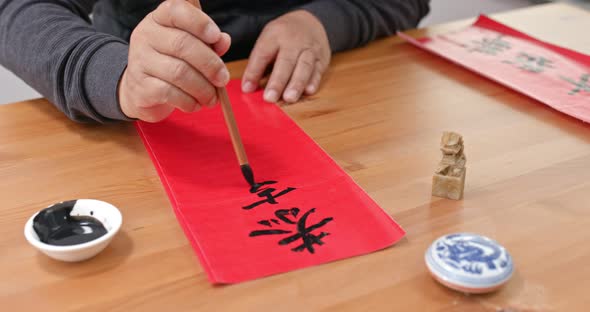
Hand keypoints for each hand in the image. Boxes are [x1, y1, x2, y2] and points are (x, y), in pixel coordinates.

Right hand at [118, 0, 230, 121]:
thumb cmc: (171, 63)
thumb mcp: (191, 47)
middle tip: (223, 79)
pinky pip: (170, 93)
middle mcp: (146, 35)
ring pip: (179, 72)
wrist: (141, 90)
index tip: (216, 37)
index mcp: (159, 19)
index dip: (199, 22)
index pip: (176, 10)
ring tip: (212, 97)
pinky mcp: (140, 87)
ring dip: (203, 88)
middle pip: (182, 44)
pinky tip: (195, 104)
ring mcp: (140, 61)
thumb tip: (224, 40)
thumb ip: (209, 42)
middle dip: (210, 64)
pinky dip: (189, 101)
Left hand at [242, 10, 330, 102]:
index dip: (254, 72)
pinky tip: (308, 91)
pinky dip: (314, 81)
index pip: (263, 54)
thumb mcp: (268, 41)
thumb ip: (259, 63)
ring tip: (289, 98)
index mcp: (275, 35)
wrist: (310, 22)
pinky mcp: (322, 58)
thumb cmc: (283, 36)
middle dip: (277, 81)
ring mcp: (310, 49)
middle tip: (270, 98)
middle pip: (285, 62)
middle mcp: (293, 41)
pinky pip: (318, 70)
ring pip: (304, 66)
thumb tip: (249, 88)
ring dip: (296, 84)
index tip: (247, 88)